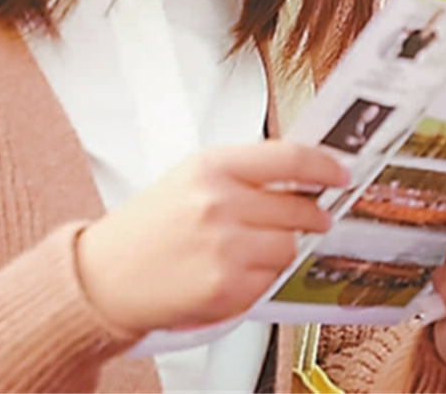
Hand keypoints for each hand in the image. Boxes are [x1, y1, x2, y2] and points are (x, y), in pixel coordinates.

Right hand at [74, 140, 346, 333]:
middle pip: (300, 206)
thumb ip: (246, 172)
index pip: (291, 159)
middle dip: (312, 214)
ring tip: (249, 249)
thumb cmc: (147, 229)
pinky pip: (270, 279)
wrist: (103, 278)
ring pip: (289, 246)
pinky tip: (232, 272)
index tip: (341, 174)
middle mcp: (219, 203)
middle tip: (313, 217)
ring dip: (282, 249)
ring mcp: (224, 247)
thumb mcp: (191, 178)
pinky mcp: (226, 287)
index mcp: (211, 167)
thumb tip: (305, 174)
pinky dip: (260, 278)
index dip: (326, 166)